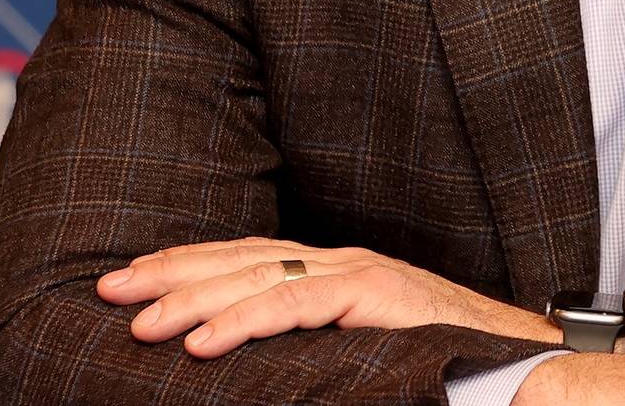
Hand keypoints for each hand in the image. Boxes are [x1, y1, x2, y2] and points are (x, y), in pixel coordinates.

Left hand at [93, 235, 562, 357]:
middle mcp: (337, 261)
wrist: (514, 356)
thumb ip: (307, 344)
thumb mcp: (353, 347)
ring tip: (140, 324)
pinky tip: (201, 344)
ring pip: (257, 277)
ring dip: (191, 300)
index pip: (242, 257)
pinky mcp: (375, 296)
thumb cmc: (437, 360)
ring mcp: (356, 273)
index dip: (183, 265)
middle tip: (110, 292)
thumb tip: (250, 367)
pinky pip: (295, 305)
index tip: (129, 280)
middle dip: (169, 273)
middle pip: (237, 258)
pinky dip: (243, 322)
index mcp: (328, 270)